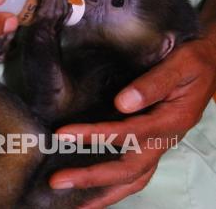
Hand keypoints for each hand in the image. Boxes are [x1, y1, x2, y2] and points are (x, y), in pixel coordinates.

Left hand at [50, 37, 215, 207]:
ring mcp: (159, 147)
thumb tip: (123, 103)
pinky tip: (92, 192)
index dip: (95, 136)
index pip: (129, 133)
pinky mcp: (153, 146)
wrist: (212, 64)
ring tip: (73, 206)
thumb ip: (154, 83)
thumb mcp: (182, 64)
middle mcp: (164, 140)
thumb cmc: (195, 62)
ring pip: (132, 181)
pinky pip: (134, 174)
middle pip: (127, 169)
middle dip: (90, 178)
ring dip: (102, 195)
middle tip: (57, 182)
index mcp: (171, 121)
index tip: (63, 134)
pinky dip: (113, 187)